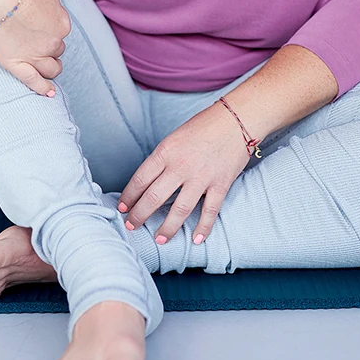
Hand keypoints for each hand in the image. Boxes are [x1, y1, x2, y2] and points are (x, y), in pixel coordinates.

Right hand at [0, 0, 71, 96]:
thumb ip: (51, 6)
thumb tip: (48, 11)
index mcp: (62, 23)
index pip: (61, 32)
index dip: (51, 30)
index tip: (41, 27)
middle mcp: (54, 41)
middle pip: (57, 50)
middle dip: (50, 47)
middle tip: (37, 41)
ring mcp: (36, 55)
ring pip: (51, 67)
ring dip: (50, 67)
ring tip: (44, 65)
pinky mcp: (18, 64)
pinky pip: (35, 81)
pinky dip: (44, 89)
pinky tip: (49, 93)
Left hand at [117, 103, 252, 245]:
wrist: (236, 119)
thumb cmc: (204, 126)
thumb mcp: (175, 138)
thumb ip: (164, 160)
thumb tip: (150, 183)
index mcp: (166, 152)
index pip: (140, 180)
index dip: (129, 197)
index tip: (123, 208)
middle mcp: (180, 166)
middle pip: (154, 198)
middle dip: (139, 216)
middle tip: (132, 226)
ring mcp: (201, 177)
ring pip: (179, 210)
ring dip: (167, 228)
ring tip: (159, 239)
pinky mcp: (220, 184)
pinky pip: (209, 211)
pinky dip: (203, 227)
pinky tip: (196, 240)